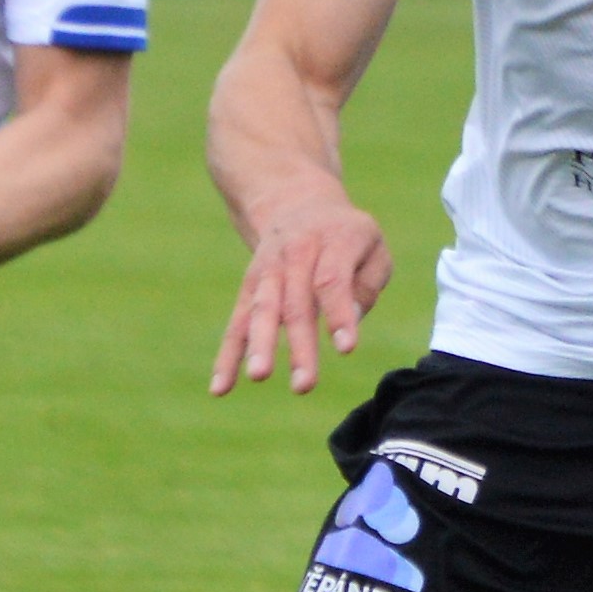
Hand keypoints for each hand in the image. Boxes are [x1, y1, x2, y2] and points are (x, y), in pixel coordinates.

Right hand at [212, 196, 388, 397]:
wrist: (296, 203)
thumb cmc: (346, 236)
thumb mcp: (372, 246)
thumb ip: (367, 284)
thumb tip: (348, 321)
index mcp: (333, 239)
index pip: (332, 279)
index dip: (338, 313)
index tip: (346, 348)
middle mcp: (295, 253)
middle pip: (295, 302)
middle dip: (300, 345)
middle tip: (305, 384)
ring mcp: (267, 270)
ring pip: (262, 310)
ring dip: (259, 345)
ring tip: (259, 376)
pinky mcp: (249, 288)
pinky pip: (236, 323)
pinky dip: (226, 356)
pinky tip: (220, 388)